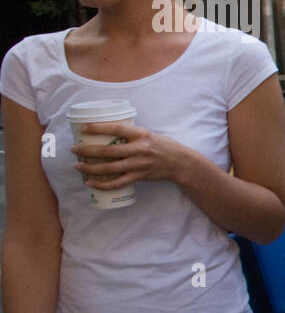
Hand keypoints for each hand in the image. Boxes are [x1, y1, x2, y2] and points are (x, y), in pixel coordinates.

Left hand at [73, 123, 195, 187]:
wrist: (181, 163)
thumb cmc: (164, 146)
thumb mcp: (149, 134)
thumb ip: (131, 135)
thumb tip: (109, 134)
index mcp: (141, 135)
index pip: (116, 129)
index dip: (98, 128)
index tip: (83, 128)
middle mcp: (139, 149)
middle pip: (108, 151)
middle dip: (87, 151)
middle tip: (74, 150)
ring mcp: (139, 164)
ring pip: (109, 168)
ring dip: (90, 168)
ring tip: (77, 166)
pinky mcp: (139, 177)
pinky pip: (117, 183)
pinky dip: (102, 184)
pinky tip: (91, 183)